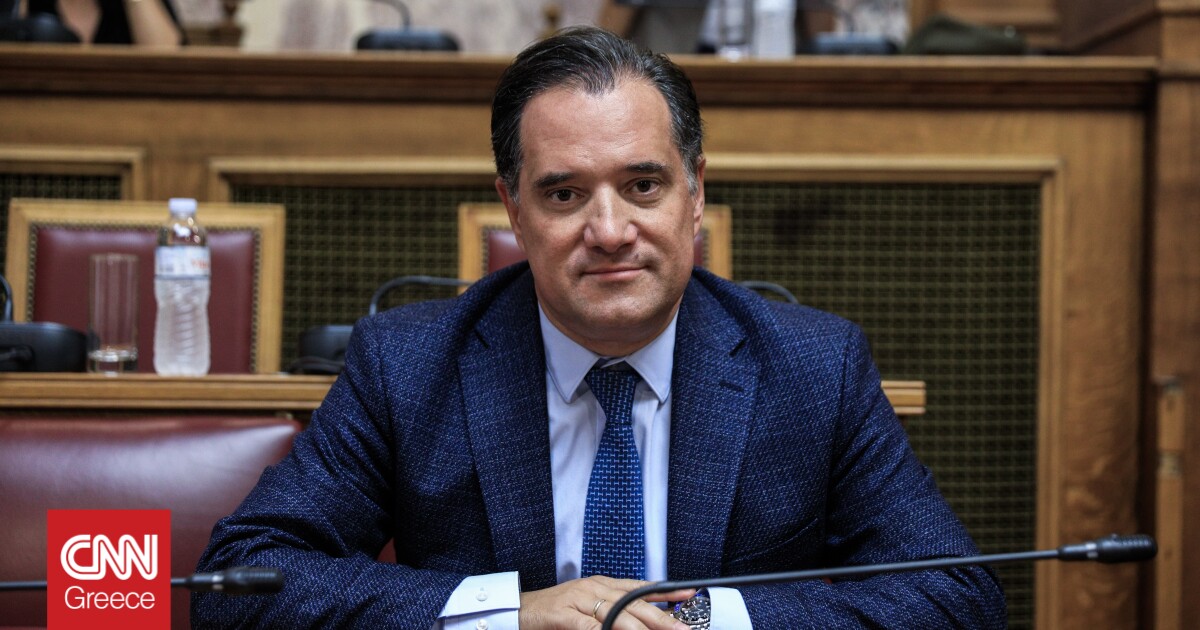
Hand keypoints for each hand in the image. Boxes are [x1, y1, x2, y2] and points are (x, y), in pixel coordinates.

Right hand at [518, 575, 694, 629]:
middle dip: (662, 616)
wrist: (518, 610)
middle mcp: (594, 588)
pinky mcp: (563, 614)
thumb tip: (641, 624)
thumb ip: (613, 615)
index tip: (690, 595)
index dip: (666, 592)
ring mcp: (578, 599)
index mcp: (602, 585)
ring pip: (616, 612)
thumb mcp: (588, 610)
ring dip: (641, 627)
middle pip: (634, 602)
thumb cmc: (555, 613)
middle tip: (683, 627)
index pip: (640, 587)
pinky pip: (588, 625)